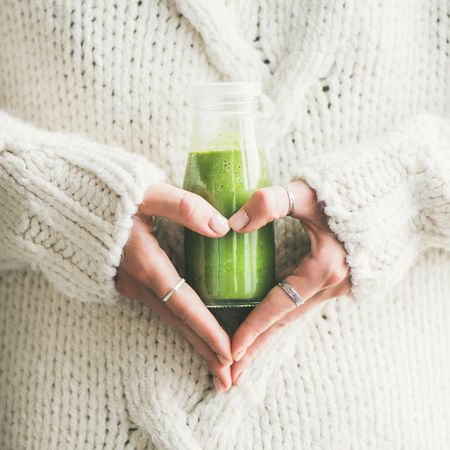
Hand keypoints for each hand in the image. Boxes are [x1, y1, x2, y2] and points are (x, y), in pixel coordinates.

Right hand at [115, 182, 233, 391]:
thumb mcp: (147, 194)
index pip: (184, 305)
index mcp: (147, 264)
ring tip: (214, 363)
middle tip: (227, 379)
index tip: (228, 354)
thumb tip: (222, 228)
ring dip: (193, 340)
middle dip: (204, 350)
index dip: (207, 330)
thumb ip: (184, 208)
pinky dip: (179, 324)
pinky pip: (159, 308)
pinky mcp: (126, 280)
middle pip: (178, 322)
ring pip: (168, 318)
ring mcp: (129, 284)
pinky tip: (190, 329)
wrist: (63, 201)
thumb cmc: (106, 194)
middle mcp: (138, 282)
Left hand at [228, 179, 350, 384]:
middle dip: (257, 346)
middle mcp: (332, 284)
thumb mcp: (307, 193)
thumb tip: (234, 223)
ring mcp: (337, 285)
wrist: (392, 194)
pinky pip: (303, 305)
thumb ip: (270, 202)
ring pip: (294, 315)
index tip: (230, 350)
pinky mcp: (338, 279)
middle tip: (231, 372)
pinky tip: (270, 321)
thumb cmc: (348, 191)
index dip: (252, 328)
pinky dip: (283, 318)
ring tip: (246, 354)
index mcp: (323, 268)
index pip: (278, 306)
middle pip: (284, 321)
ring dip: (269, 334)